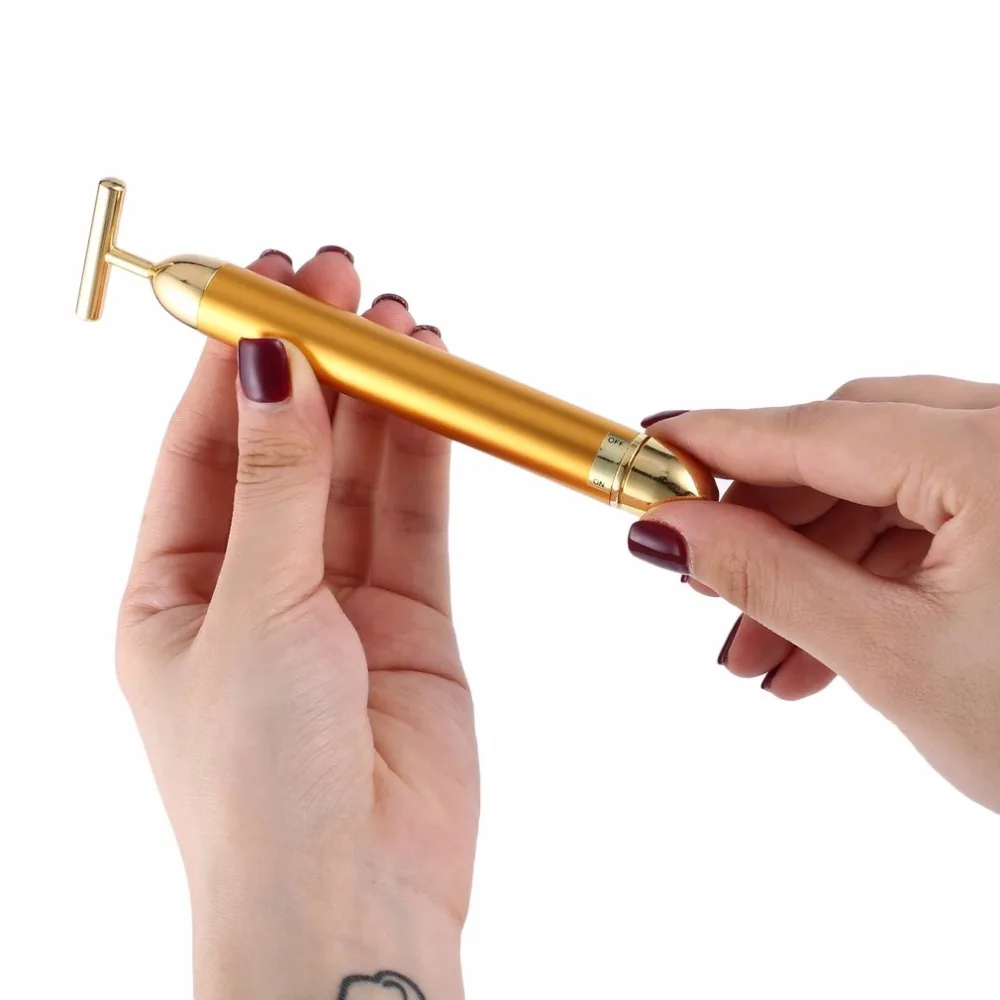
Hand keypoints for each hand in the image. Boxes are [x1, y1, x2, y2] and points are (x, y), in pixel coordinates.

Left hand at [116, 249, 476, 999]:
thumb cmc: (259, 786)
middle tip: (342, 278)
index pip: (202, 444)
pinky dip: (425, 453)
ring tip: (399, 321)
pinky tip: (432, 392)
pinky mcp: (411, 621)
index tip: (270, 283)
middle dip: (315, 362)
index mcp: (171, 590)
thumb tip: (274, 364)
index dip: (238, 358)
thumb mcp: (251, 613)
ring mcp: (336, 602)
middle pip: (287, 445)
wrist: (353, 904)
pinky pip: (415, 517)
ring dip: (378, 398)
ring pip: (357, 473)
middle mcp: (253, 586)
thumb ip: (276, 485)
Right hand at [631, 376, 999, 811]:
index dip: (715, 442)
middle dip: (761, 522)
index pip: (814, 430)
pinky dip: (860, 574)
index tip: (647, 450)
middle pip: (841, 449)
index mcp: (995, 456)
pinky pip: (922, 518)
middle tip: (699, 580)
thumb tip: (666, 531)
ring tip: (755, 652)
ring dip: (806, 564)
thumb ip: (765, 576)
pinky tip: (815, 649)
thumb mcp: (891, 655)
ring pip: (877, 489)